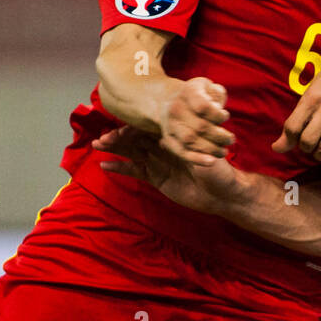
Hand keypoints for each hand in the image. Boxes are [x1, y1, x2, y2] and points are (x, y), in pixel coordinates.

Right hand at [93, 126, 244, 214]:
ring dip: (115, 148)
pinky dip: (121, 168)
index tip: (118, 129)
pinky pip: (136, 171)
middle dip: (119, 137)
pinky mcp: (156, 178)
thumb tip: (178, 126)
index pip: (149, 129)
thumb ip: (189, 140)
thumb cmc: (219, 169)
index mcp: (176, 137)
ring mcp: (159, 162)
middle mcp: (164, 147)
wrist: (222, 194)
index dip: (132, 128)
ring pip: (133, 152)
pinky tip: (105, 165)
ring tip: (98, 145)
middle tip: (101, 139)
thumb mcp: (205, 151)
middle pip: (137, 139)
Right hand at [158, 77, 234, 166]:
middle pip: (200, 126)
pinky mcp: (168, 139)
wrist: (171, 100)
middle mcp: (176, 108)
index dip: (218, 115)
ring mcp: (170, 125)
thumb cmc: (199, 95)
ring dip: (211, 148)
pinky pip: (181, 152)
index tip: (225, 116)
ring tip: (223, 151)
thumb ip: (217, 94)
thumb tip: (218, 108)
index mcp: (188, 92)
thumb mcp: (209, 87)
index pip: (203, 107)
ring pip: (190, 141)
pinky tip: (211, 161)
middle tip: (231, 139)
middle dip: (220, 136)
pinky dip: (196, 159)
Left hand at [274, 62, 320, 162]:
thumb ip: (292, 123)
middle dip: (304, 147)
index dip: (287, 140)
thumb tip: (276, 148)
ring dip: (319, 154)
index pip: (293, 128)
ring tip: (319, 148)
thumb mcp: (307, 97)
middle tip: (307, 142)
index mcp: (312, 98)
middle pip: (308, 141)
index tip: (290, 140)